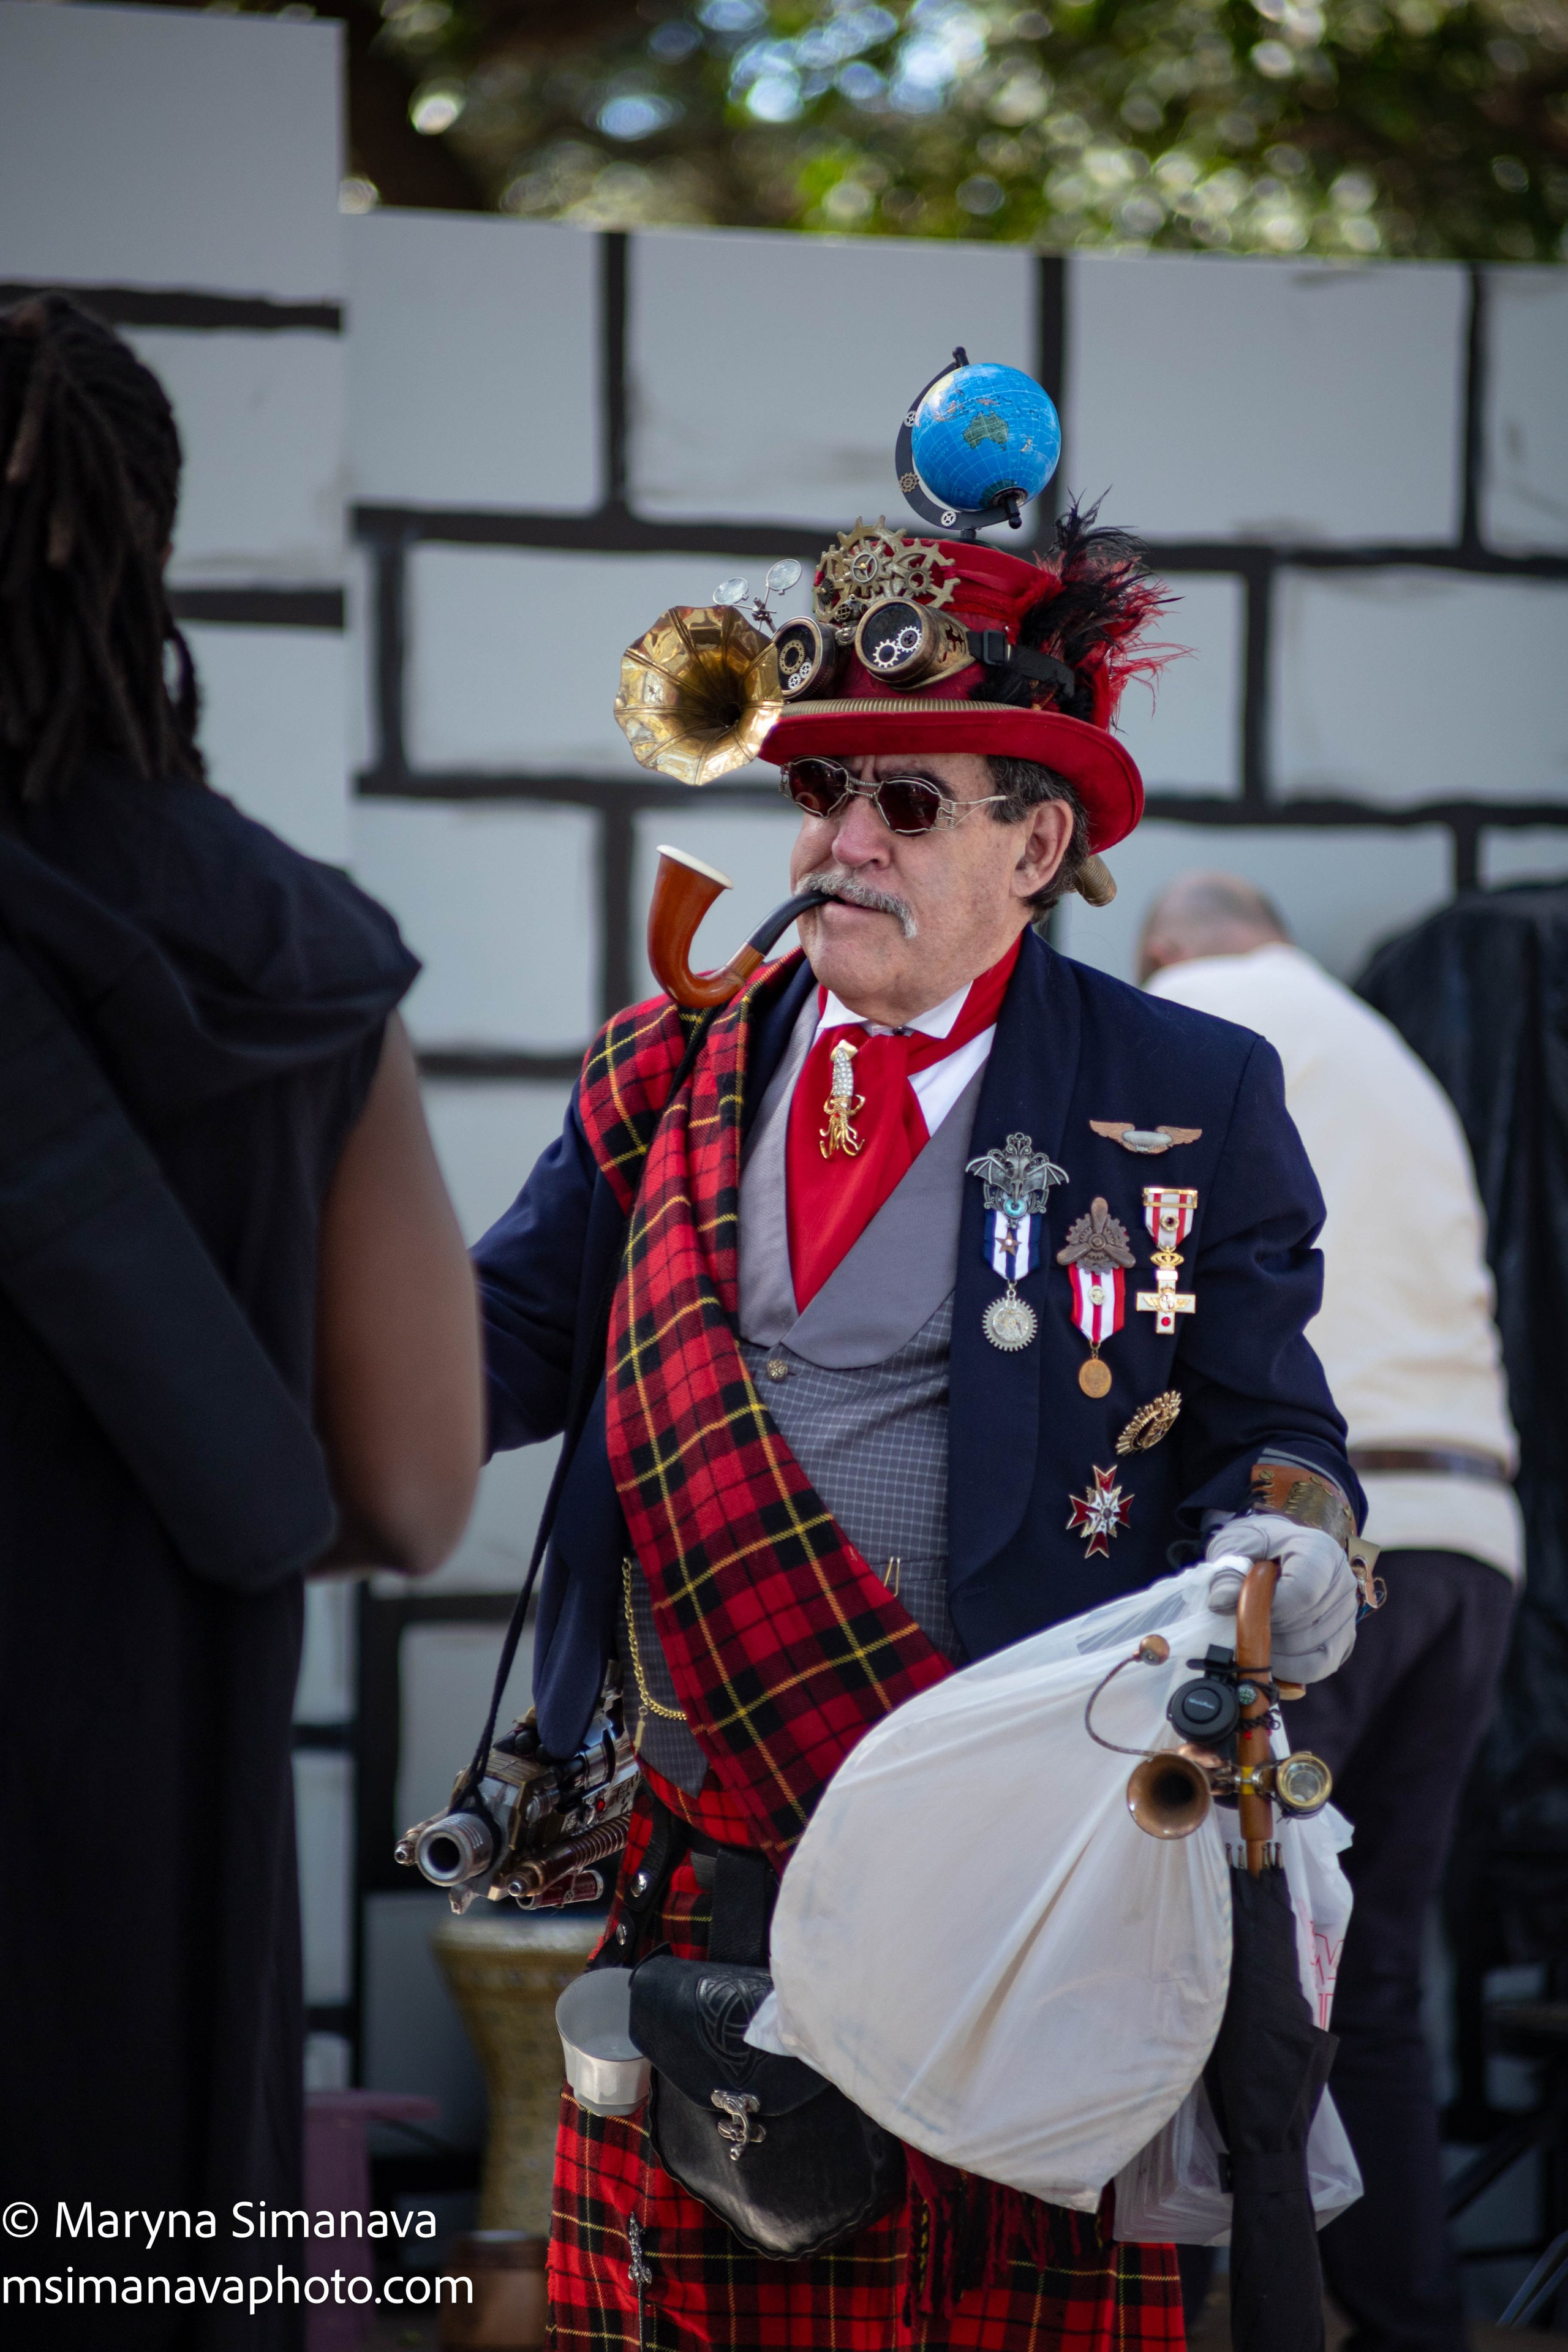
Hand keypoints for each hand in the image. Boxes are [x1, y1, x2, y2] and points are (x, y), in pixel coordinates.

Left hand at [1204, 1512, 1357, 1684]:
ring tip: (1257, 1636)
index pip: (1303, 1592)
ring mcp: (1347, 1611)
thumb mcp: (1235, 1545)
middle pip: (1308, 1626)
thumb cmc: (1258, 1546)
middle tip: (1246, 1624)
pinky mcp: (1345, 1635)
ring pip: (1316, 1651)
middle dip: (1270, 1633)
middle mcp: (1343, 1581)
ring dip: (1279, 1653)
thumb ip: (1228, 1571)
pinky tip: (1272, 1657)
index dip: (1270, 1610)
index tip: (1247, 1611)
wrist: (1276, 1549)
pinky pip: (1322, 1665)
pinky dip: (1294, 1668)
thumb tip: (1221, 1602)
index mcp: (1320, 1551)